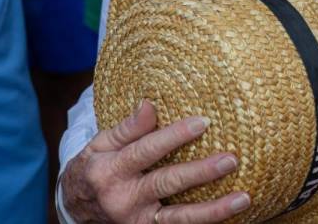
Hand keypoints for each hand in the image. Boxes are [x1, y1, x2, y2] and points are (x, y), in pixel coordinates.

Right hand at [61, 100, 250, 223]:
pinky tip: (229, 215)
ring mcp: (137, 222)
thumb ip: (127, 127)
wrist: (75, 209)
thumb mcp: (100, 144)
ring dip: (214, 210)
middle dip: (201, 173)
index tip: (203, 122)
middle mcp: (125, 199)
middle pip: (168, 183)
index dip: (175, 136)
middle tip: (230, 159)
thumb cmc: (94, 168)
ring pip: (179, 218)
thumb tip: (149, 104)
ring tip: (243, 198)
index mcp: (112, 170)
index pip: (147, 150)